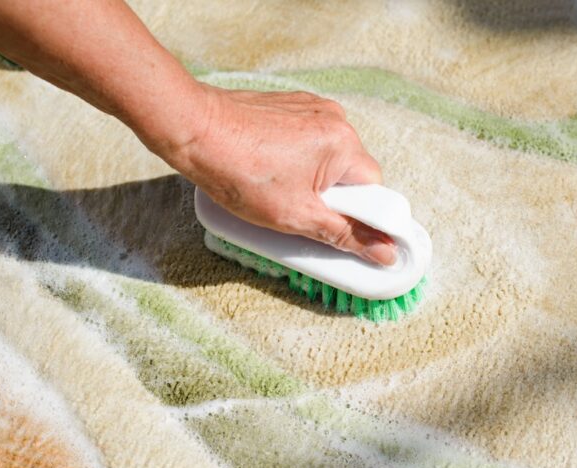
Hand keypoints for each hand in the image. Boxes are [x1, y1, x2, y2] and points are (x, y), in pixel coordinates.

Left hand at [165, 85, 396, 265]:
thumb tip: (385, 252)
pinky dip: (298, 159)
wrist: (192, 129)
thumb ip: (345, 234)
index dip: (359, 215)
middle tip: (299, 210)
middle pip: (352, 173)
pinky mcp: (292, 105)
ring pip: (329, 158)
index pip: (375, 189)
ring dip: (314, 178)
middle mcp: (335, 119)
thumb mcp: (296, 216)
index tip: (339, 228)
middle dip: (331, 197)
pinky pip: (310, 140)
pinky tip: (270, 169)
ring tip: (278, 188)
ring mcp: (312, 107)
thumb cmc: (239, 172)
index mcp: (343, 144)